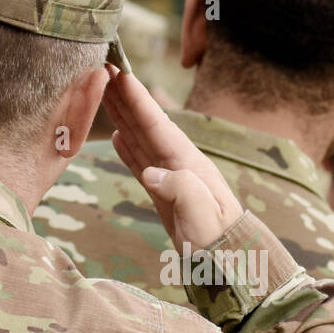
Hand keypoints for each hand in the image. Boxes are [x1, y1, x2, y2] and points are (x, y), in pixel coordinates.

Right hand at [101, 66, 243, 248]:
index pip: (158, 126)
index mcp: (189, 165)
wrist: (229, 264)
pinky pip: (142, 163)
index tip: (119, 72)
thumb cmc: (218, 243)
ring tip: (104, 93)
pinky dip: (128, 147)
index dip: (137, 100)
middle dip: (126, 97)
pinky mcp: (166, 195)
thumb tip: (151, 173)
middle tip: (104, 68)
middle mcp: (180, 165)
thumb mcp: (203, 217)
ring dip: (123, 115)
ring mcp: (172, 179)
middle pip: (147, 124)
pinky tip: (117, 135)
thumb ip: (182, 190)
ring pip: (142, 139)